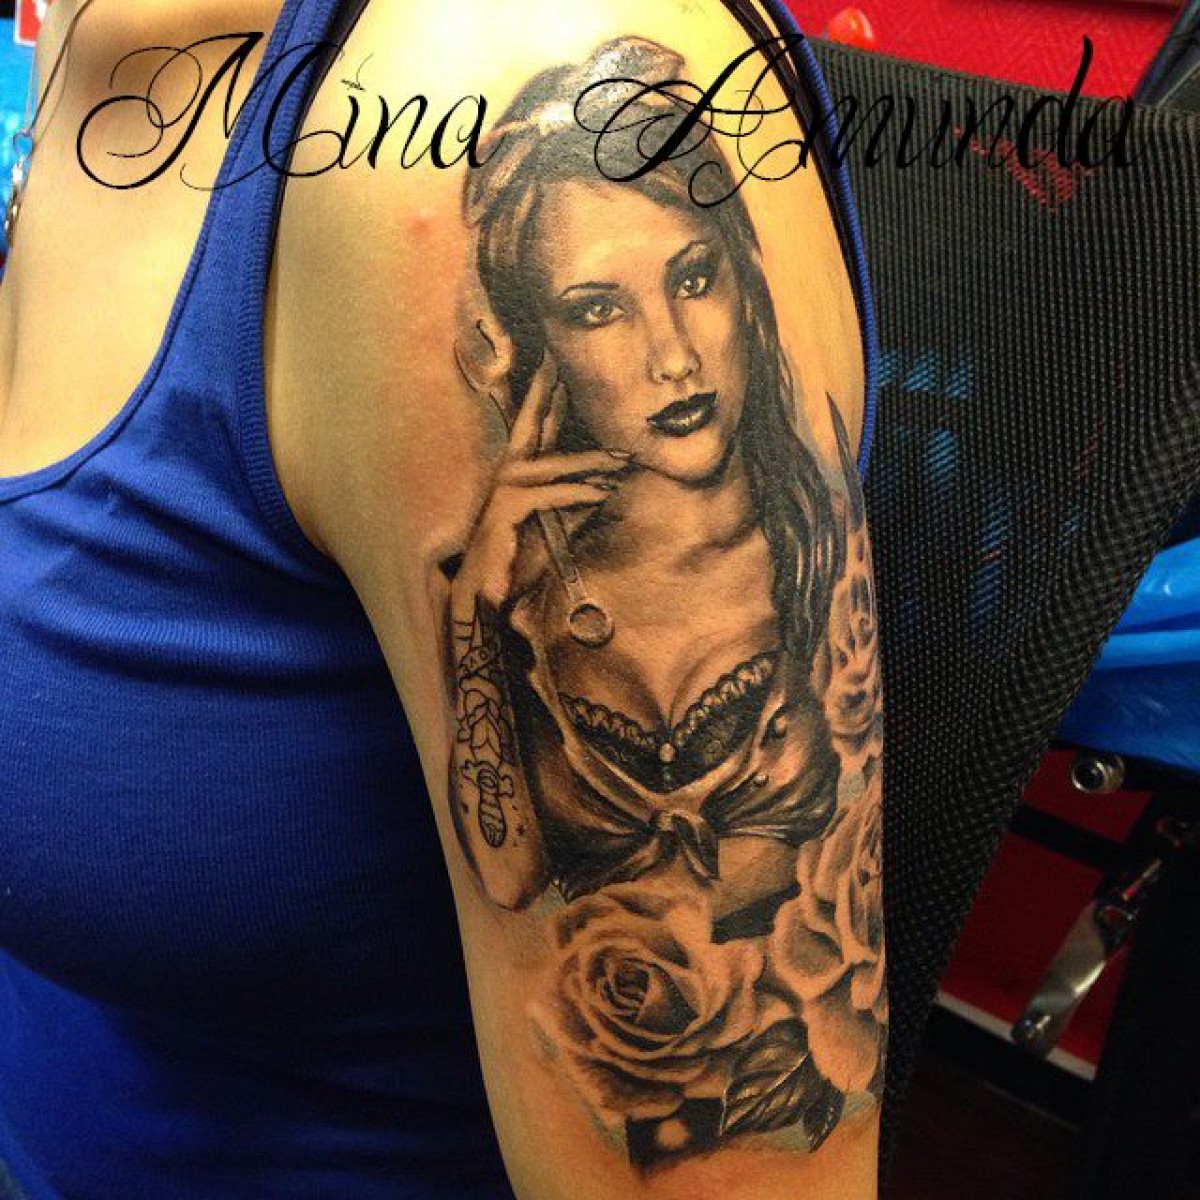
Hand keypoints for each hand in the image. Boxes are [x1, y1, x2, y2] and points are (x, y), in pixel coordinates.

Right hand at [455, 353, 629, 610]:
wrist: (487, 595)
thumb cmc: (519, 562)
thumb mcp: (556, 526)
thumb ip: (576, 503)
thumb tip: (607, 487)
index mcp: (516, 474)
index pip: (533, 427)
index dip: (546, 395)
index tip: (557, 366)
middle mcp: (506, 476)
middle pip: (530, 425)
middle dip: (546, 392)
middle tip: (557, 360)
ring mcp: (503, 492)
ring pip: (551, 464)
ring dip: (588, 461)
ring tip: (621, 459)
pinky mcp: (506, 513)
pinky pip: (548, 495)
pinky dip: (576, 494)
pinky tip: (599, 495)